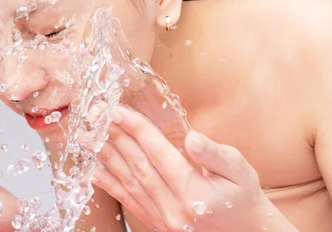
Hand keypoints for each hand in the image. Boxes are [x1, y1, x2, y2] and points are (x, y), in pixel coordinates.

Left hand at [88, 105, 294, 231]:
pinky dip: (110, 186)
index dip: (136, 129)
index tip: (117, 110)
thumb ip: (214, 155)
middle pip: (138, 165)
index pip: (158, 153)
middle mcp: (174, 209)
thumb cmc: (243, 195)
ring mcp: (164, 219)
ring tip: (88, 136)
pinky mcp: (157, 223)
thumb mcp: (239, 171)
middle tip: (97, 115)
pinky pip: (130, 202)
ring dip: (107, 157)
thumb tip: (192, 139)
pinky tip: (94, 172)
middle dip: (116, 136)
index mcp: (195, 193)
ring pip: (129, 182)